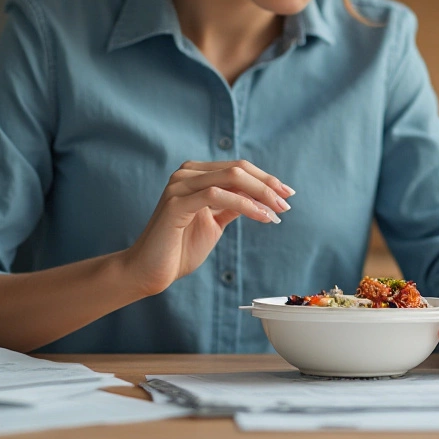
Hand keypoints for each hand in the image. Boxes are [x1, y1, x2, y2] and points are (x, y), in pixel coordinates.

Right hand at [122, 160, 293, 296]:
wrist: (150, 271)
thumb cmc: (180, 248)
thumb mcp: (214, 222)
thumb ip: (233, 205)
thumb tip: (263, 197)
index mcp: (195, 174)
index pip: (238, 167)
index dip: (265, 179)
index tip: (288, 193)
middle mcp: (186, 173)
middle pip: (238, 168)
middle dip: (268, 185)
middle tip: (287, 202)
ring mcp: (179, 185)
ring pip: (231, 178)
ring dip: (261, 194)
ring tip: (279, 211)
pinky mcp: (176, 202)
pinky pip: (218, 196)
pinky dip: (246, 205)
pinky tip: (263, 217)